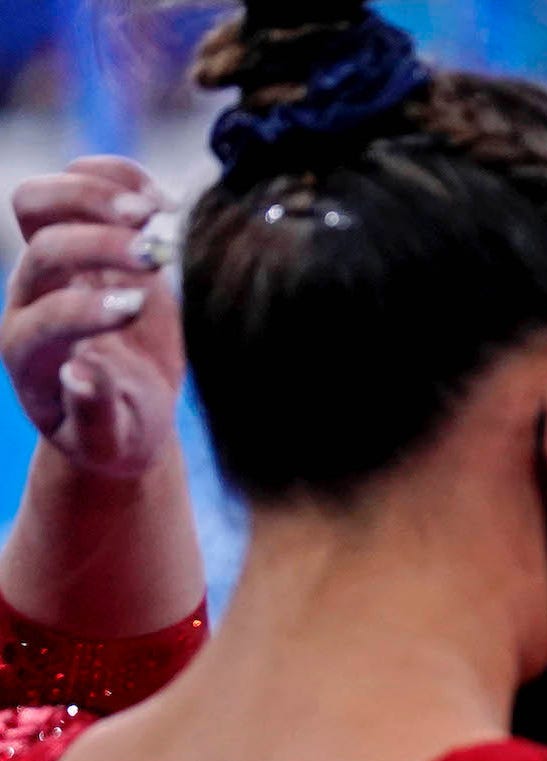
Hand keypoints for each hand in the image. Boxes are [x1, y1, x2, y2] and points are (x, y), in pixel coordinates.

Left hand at [3, 157, 183, 479]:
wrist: (125, 402)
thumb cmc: (120, 429)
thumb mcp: (111, 442)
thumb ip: (96, 417)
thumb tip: (80, 375)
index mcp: (31, 353)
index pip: (43, 318)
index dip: (84, 309)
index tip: (137, 311)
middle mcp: (30, 298)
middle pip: (42, 247)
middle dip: (97, 245)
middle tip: (152, 254)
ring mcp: (52, 261)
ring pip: (38, 201)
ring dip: (95, 195)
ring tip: (154, 212)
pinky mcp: (84, 234)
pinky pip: (79, 181)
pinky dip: (117, 177)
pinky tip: (160, 201)